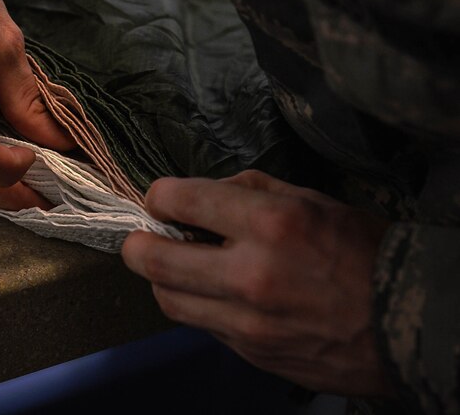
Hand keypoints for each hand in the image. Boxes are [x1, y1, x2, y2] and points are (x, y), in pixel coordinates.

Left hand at [122, 170, 395, 395]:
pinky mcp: (250, 352)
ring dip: (160, 279)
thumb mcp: (312, 199)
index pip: (180, 201)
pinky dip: (196, 304)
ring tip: (174, 266)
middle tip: (140, 239)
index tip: (160, 198)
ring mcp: (247, 321)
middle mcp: (250, 275)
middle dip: (136, 245)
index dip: (159, 195)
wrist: (406, 321)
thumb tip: (201, 194)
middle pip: (154, 261)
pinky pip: (202, 325)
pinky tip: (212, 293)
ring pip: (168, 300)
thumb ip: (249, 190)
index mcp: (269, 224)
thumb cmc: (361, 250)